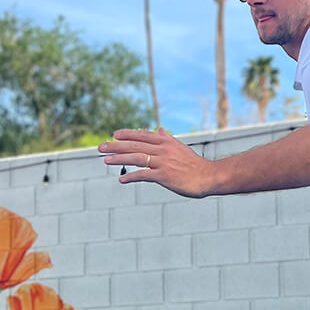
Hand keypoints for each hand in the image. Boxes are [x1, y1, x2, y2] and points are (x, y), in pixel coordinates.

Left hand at [97, 128, 216, 197]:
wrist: (209, 176)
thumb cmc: (195, 164)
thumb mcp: (180, 148)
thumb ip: (167, 139)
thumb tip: (159, 130)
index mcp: (166, 142)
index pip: (143, 135)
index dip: (127, 134)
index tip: (114, 134)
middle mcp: (163, 150)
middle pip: (134, 145)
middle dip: (116, 146)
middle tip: (100, 147)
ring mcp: (163, 162)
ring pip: (136, 158)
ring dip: (119, 159)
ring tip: (105, 160)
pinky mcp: (164, 176)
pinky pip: (143, 175)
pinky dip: (131, 177)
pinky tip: (121, 180)